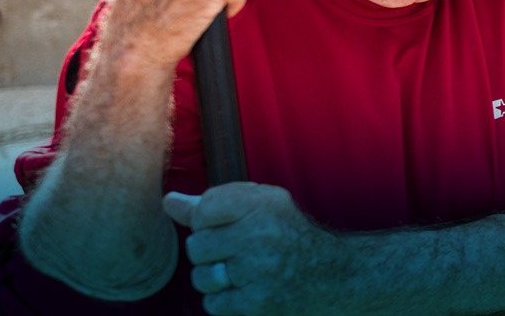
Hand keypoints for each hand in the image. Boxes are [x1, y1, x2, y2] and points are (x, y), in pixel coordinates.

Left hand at [163, 184, 349, 314]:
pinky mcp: (259, 301)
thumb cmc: (290, 238)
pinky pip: (214, 303)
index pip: (204, 208)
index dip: (208, 222)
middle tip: (238, 254)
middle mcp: (262, 233)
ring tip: (241, 274)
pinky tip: (248, 291)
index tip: (230, 228)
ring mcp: (260, 269)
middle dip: (210, 253)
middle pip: (197, 245)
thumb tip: (168, 202)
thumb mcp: (262, 208)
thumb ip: (214, 204)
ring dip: (216, 280)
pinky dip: (226, 301)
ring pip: (202, 277)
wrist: (336, 277)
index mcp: (263, 203)